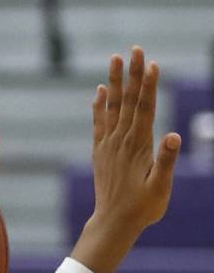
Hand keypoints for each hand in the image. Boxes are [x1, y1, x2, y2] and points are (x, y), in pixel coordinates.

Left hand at [71, 47, 180, 272]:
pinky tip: (99, 91)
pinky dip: (99, 106)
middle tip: (135, 49)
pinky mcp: (100, 153)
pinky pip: (99, 123)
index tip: (151, 63)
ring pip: (111, 107)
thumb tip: (174, 136)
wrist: (112, 224)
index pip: (145, 108)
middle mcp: (121, 141)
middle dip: (132, 74)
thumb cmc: (142, 208)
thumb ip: (166, 162)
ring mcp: (108, 146)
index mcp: (138, 146)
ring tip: (115, 59)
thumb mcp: (160, 187)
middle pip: (128, 101)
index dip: (148, 85)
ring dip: (114, 82)